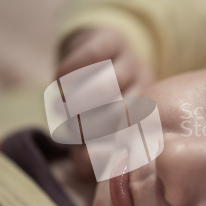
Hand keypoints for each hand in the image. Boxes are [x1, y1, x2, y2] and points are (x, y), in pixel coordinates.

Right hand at [56, 28, 154, 183]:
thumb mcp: (96, 130)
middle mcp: (144, 87)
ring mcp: (131, 63)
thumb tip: (85, 165)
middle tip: (72, 128)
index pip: (125, 139)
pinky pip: (90, 56)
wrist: (102, 52)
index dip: (98, 150)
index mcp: (146, 114)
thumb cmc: (97, 102)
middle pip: (116, 114)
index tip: (82, 154)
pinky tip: (59, 80)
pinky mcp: (112, 40)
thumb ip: (90, 152)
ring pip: (103, 87)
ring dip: (76, 101)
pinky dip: (69, 71)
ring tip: (63, 106)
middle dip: (86, 127)